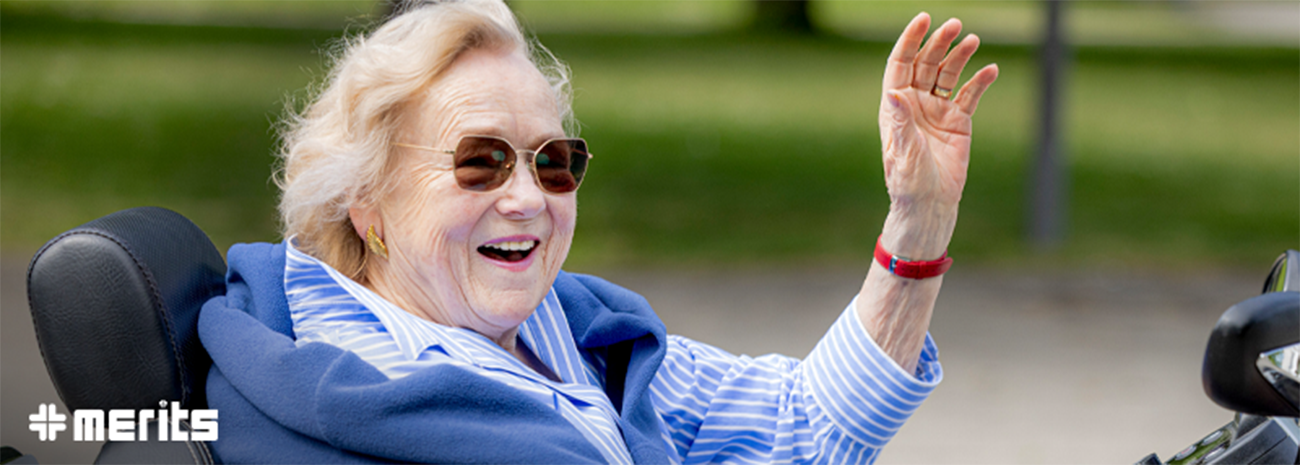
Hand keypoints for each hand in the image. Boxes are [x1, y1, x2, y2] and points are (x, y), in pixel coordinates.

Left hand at [878, 13, 997, 257]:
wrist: (931, 205)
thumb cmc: (908, 182)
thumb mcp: (903, 152)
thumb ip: (900, 122)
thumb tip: (894, 93)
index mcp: (895, 106)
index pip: (901, 64)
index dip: (910, 40)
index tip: (923, 20)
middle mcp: (915, 104)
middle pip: (927, 63)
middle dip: (938, 43)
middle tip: (954, 26)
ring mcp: (938, 110)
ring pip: (949, 74)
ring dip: (960, 55)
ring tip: (972, 40)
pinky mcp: (959, 122)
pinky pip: (971, 94)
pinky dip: (981, 80)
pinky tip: (991, 69)